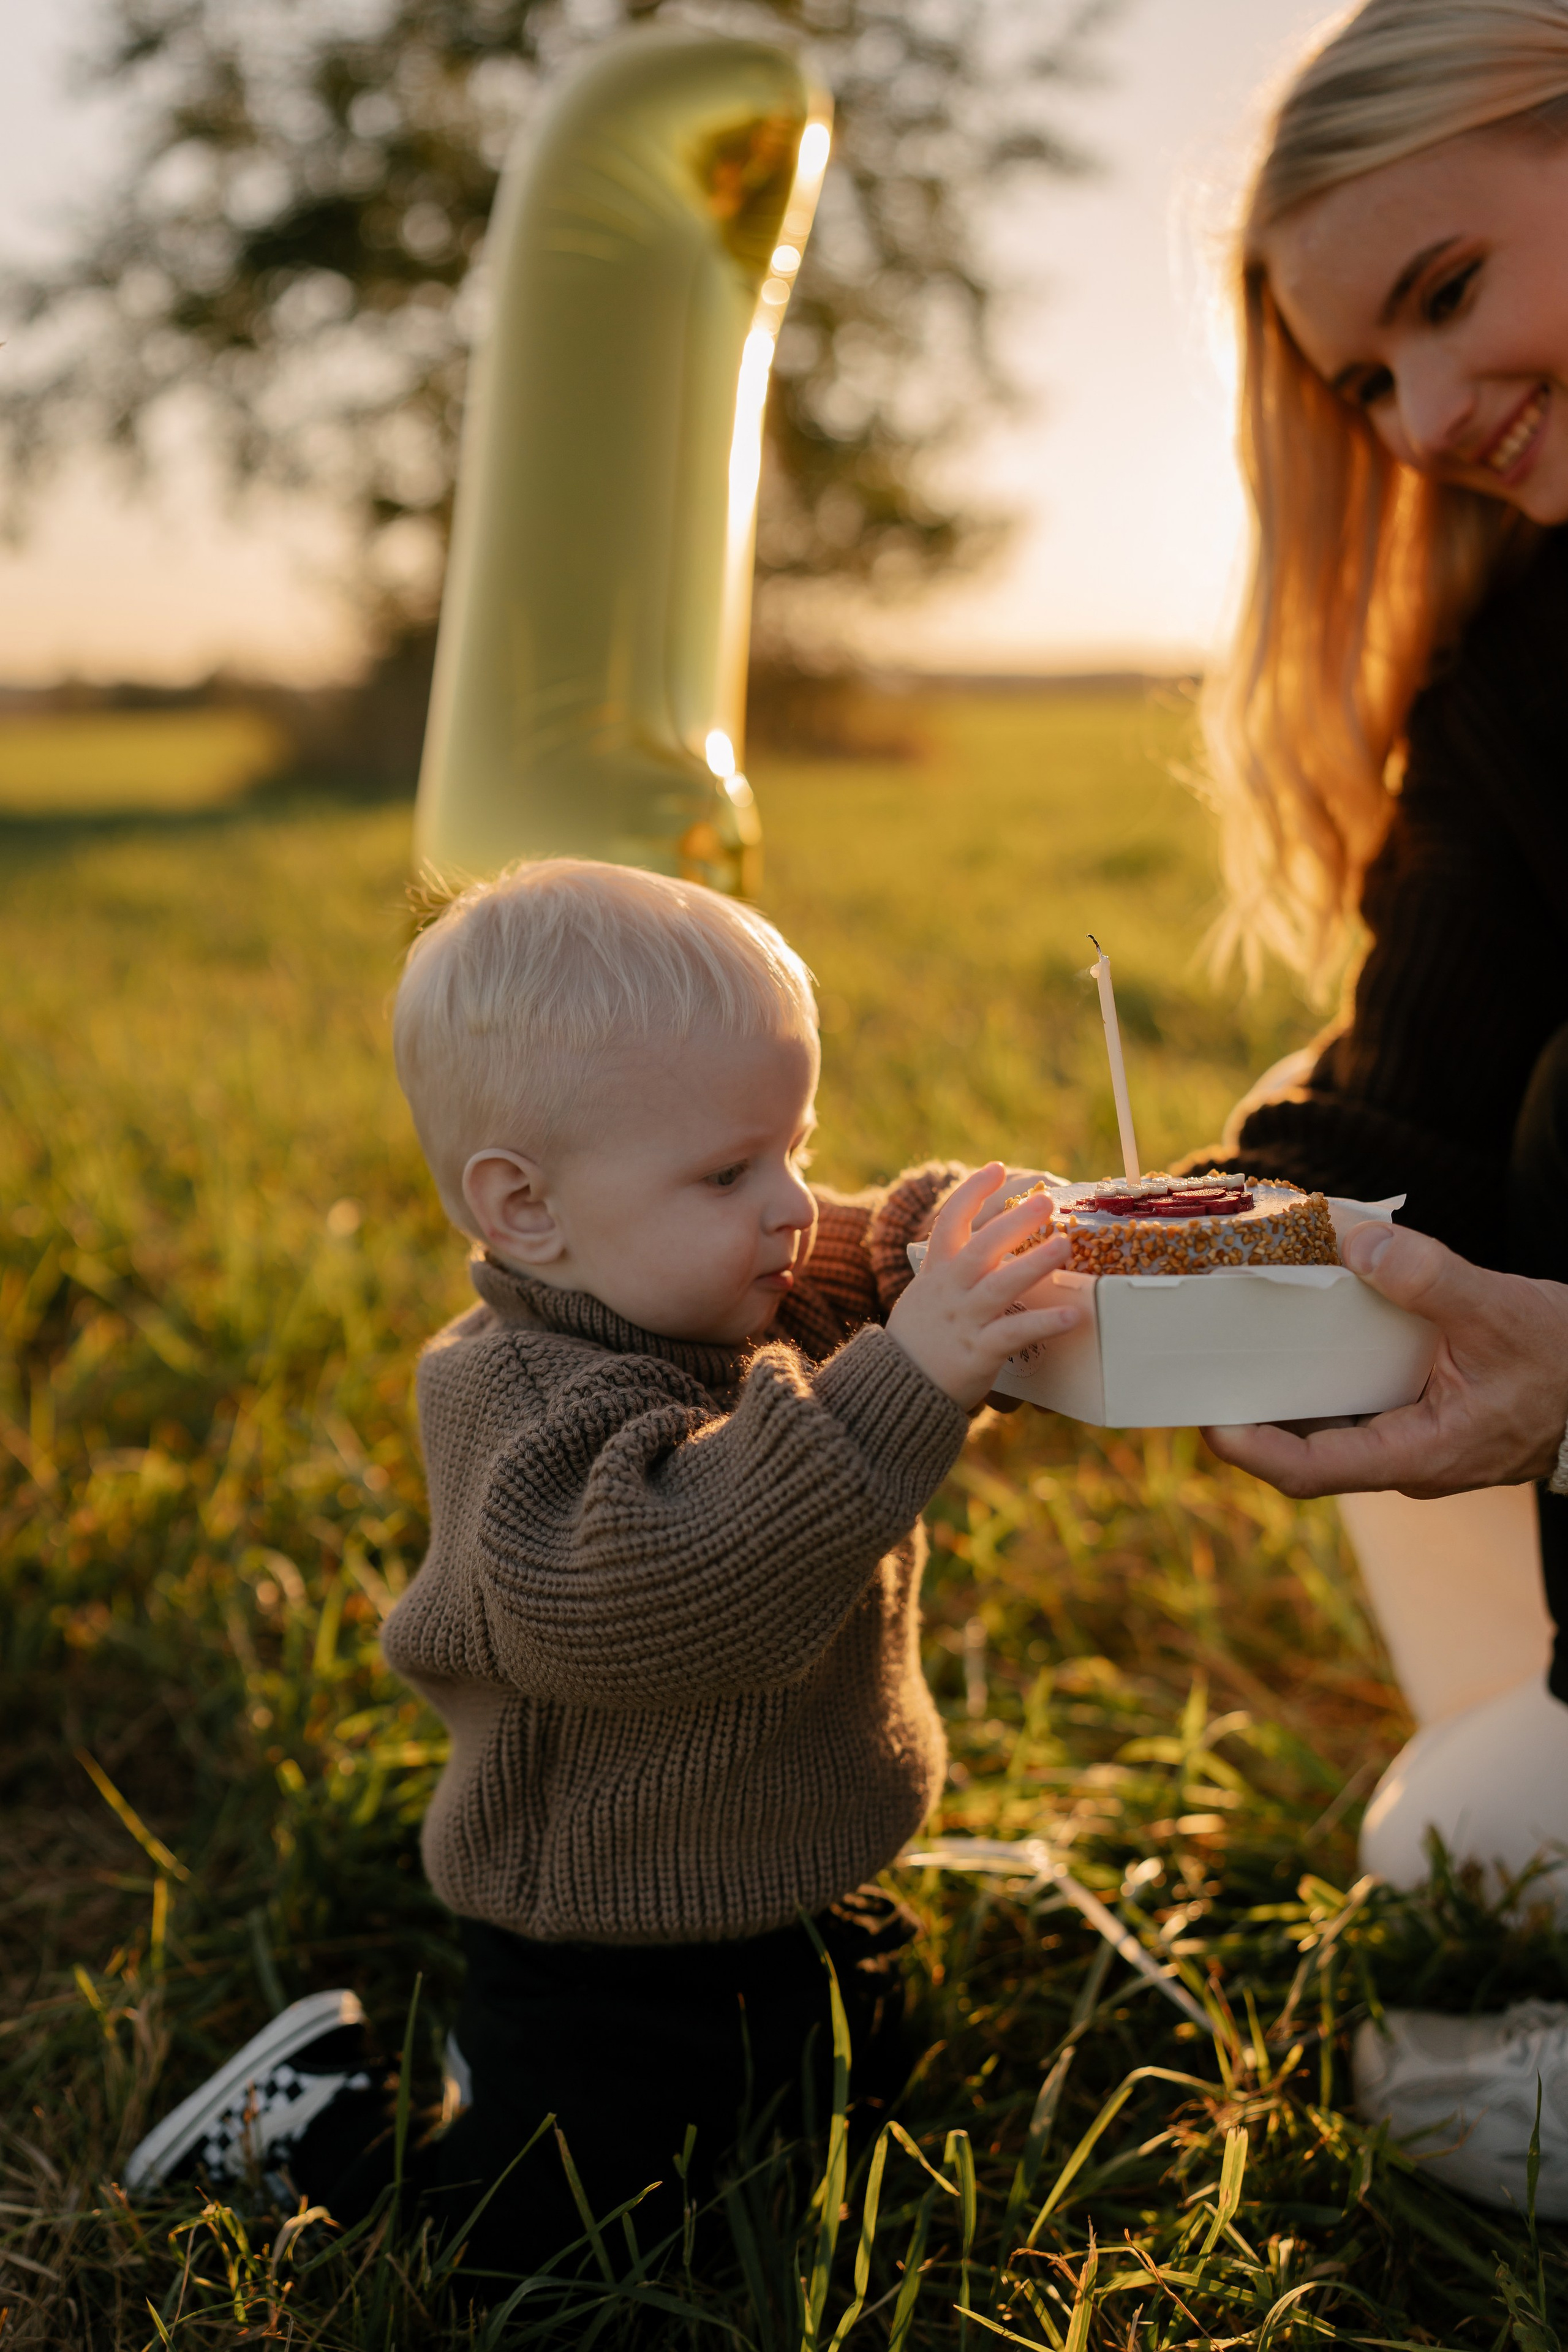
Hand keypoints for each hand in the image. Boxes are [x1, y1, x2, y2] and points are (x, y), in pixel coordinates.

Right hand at [886, 1163, 1081, 1409]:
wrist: (897, 1388)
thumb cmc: (918, 1341)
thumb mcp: (925, 1297)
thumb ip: (950, 1273)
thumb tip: (984, 1251)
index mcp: (936, 1272)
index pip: (950, 1221)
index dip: (972, 1192)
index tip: (995, 1169)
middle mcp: (950, 1290)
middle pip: (981, 1246)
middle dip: (1014, 1221)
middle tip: (1045, 1201)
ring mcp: (964, 1320)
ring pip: (1001, 1285)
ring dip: (1034, 1263)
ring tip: (1065, 1245)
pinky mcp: (979, 1351)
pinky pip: (1015, 1334)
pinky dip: (1045, 1323)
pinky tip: (1073, 1315)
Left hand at [1203, 1221, 1567, 1498]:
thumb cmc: (1565, 1360)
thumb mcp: (1499, 1310)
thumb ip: (1428, 1277)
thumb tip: (1355, 1239)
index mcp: (1419, 1454)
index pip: (1311, 1472)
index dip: (1250, 1450)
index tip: (1205, 1418)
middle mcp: (1404, 1459)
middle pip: (1302, 1450)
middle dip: (1249, 1411)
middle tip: (1200, 1363)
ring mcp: (1408, 1441)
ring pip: (1324, 1426)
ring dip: (1281, 1389)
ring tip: (1234, 1339)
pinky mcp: (1414, 1417)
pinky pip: (1350, 1405)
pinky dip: (1319, 1372)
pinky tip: (1299, 1330)